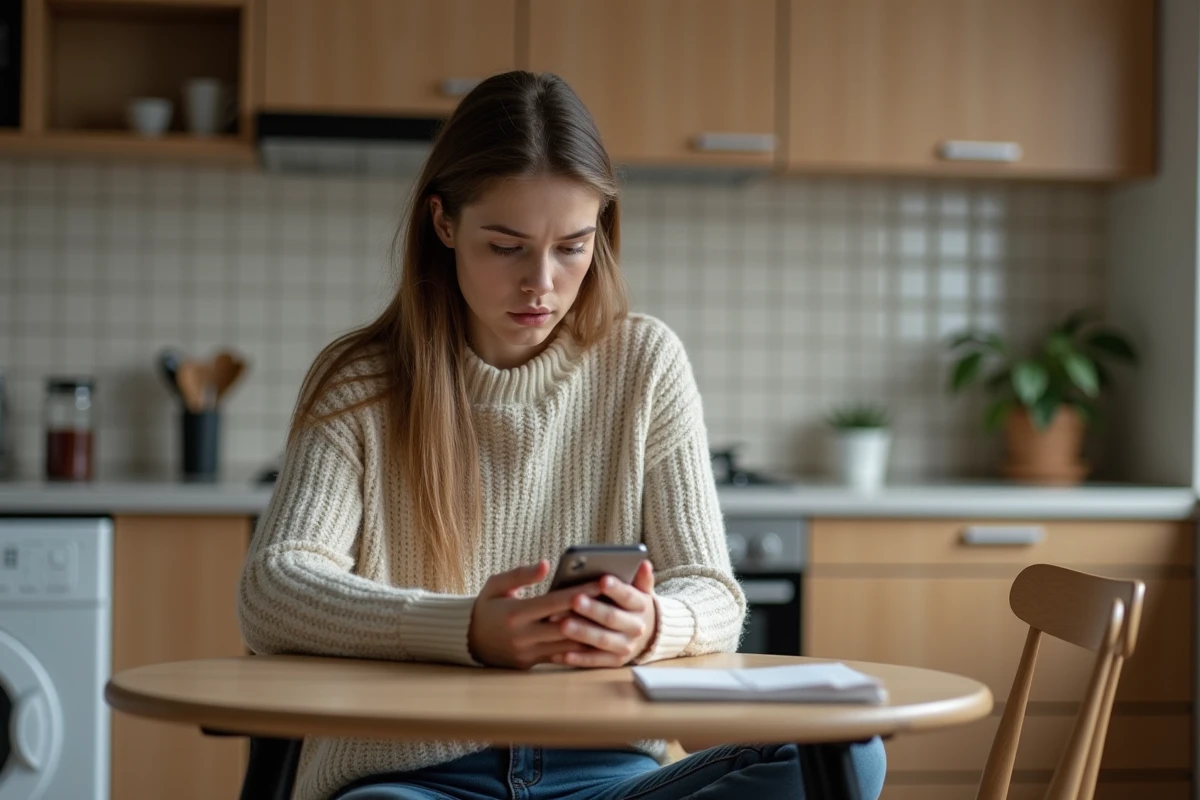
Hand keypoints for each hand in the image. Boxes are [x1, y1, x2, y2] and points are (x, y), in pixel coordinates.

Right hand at [468, 560, 604, 668]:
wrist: (467, 641)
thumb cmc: (486, 607)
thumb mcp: (495, 585)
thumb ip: (521, 574)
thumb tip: (546, 564)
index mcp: (515, 613)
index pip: (555, 602)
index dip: (581, 593)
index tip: (602, 582)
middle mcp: (523, 636)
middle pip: (566, 626)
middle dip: (593, 614)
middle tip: (618, 602)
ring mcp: (528, 653)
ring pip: (568, 646)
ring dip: (591, 634)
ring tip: (614, 619)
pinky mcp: (532, 664)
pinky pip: (561, 657)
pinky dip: (580, 648)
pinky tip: (598, 639)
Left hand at [553, 560, 656, 667]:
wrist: (646, 634)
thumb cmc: (632, 605)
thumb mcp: (640, 590)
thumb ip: (640, 578)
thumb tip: (644, 564)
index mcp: (642, 606)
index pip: (629, 596)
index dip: (616, 589)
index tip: (602, 580)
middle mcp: (636, 628)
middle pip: (613, 618)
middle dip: (593, 609)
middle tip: (575, 600)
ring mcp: (625, 646)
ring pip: (602, 640)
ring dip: (582, 633)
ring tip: (563, 625)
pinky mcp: (614, 662)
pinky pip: (594, 661)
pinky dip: (578, 658)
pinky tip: (560, 652)